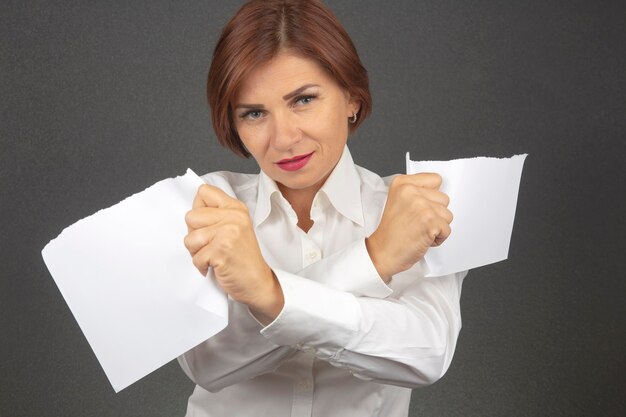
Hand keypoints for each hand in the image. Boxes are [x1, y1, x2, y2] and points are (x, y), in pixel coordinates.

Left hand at [184, 184, 282, 321]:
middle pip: (191, 216)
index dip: (199, 209)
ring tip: (213, 256)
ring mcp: (228, 233)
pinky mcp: (222, 251)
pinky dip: (202, 266)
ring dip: (197, 252)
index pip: (204, 192)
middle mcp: (233, 217)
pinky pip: (195, 257)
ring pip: (190, 238)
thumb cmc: (243, 258)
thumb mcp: (235, 227)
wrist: (257, 282)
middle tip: (211, 245)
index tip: (208, 224)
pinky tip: (215, 266)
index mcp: (235, 208)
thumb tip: (192, 210)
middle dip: (195, 234)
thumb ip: (217, 215)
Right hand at [365, 173, 452, 281]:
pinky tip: (422, 238)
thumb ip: (417, 192)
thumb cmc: (391, 232)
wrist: (383, 252)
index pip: (436, 179)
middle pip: (444, 198)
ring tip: (419, 230)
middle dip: (435, 213)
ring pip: (447, 214)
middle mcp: (411, 191)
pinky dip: (438, 238)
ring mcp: (421, 206)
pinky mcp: (430, 222)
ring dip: (437, 226)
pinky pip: (447, 229)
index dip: (431, 196)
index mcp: (402, 183)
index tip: (420, 206)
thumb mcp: (398, 201)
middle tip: (417, 221)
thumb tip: (438, 191)